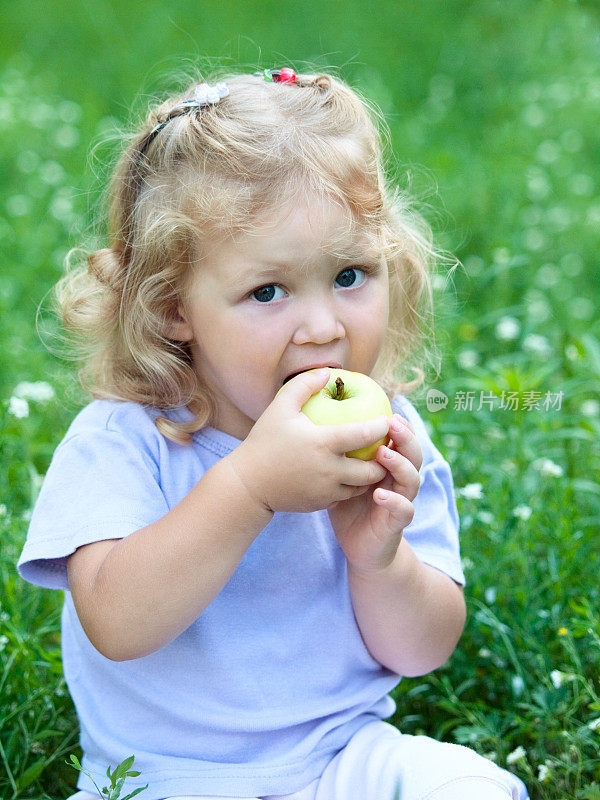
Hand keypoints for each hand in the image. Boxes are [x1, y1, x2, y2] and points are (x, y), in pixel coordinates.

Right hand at [228, 370, 388, 513]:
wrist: (246, 484)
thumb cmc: (264, 441)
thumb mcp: (280, 407)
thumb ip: (303, 385)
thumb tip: (326, 372)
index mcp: (324, 443)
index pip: (365, 433)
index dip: (381, 426)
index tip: (386, 420)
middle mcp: (330, 469)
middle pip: (372, 468)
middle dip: (383, 459)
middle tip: (385, 447)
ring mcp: (326, 490)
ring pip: (362, 487)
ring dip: (369, 476)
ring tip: (370, 462)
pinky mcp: (320, 504)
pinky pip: (345, 496)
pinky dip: (350, 487)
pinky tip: (349, 477)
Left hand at [327, 413, 422, 574]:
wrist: (359, 548)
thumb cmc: (348, 507)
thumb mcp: (341, 476)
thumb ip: (338, 454)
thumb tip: (313, 422)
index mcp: (388, 466)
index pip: (400, 440)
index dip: (398, 424)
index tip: (387, 408)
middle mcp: (399, 481)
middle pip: (412, 454)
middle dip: (405, 437)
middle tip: (391, 423)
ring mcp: (402, 501)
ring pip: (412, 479)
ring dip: (400, 464)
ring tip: (383, 454)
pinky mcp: (397, 523)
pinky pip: (404, 510)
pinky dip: (394, 501)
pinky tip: (379, 494)